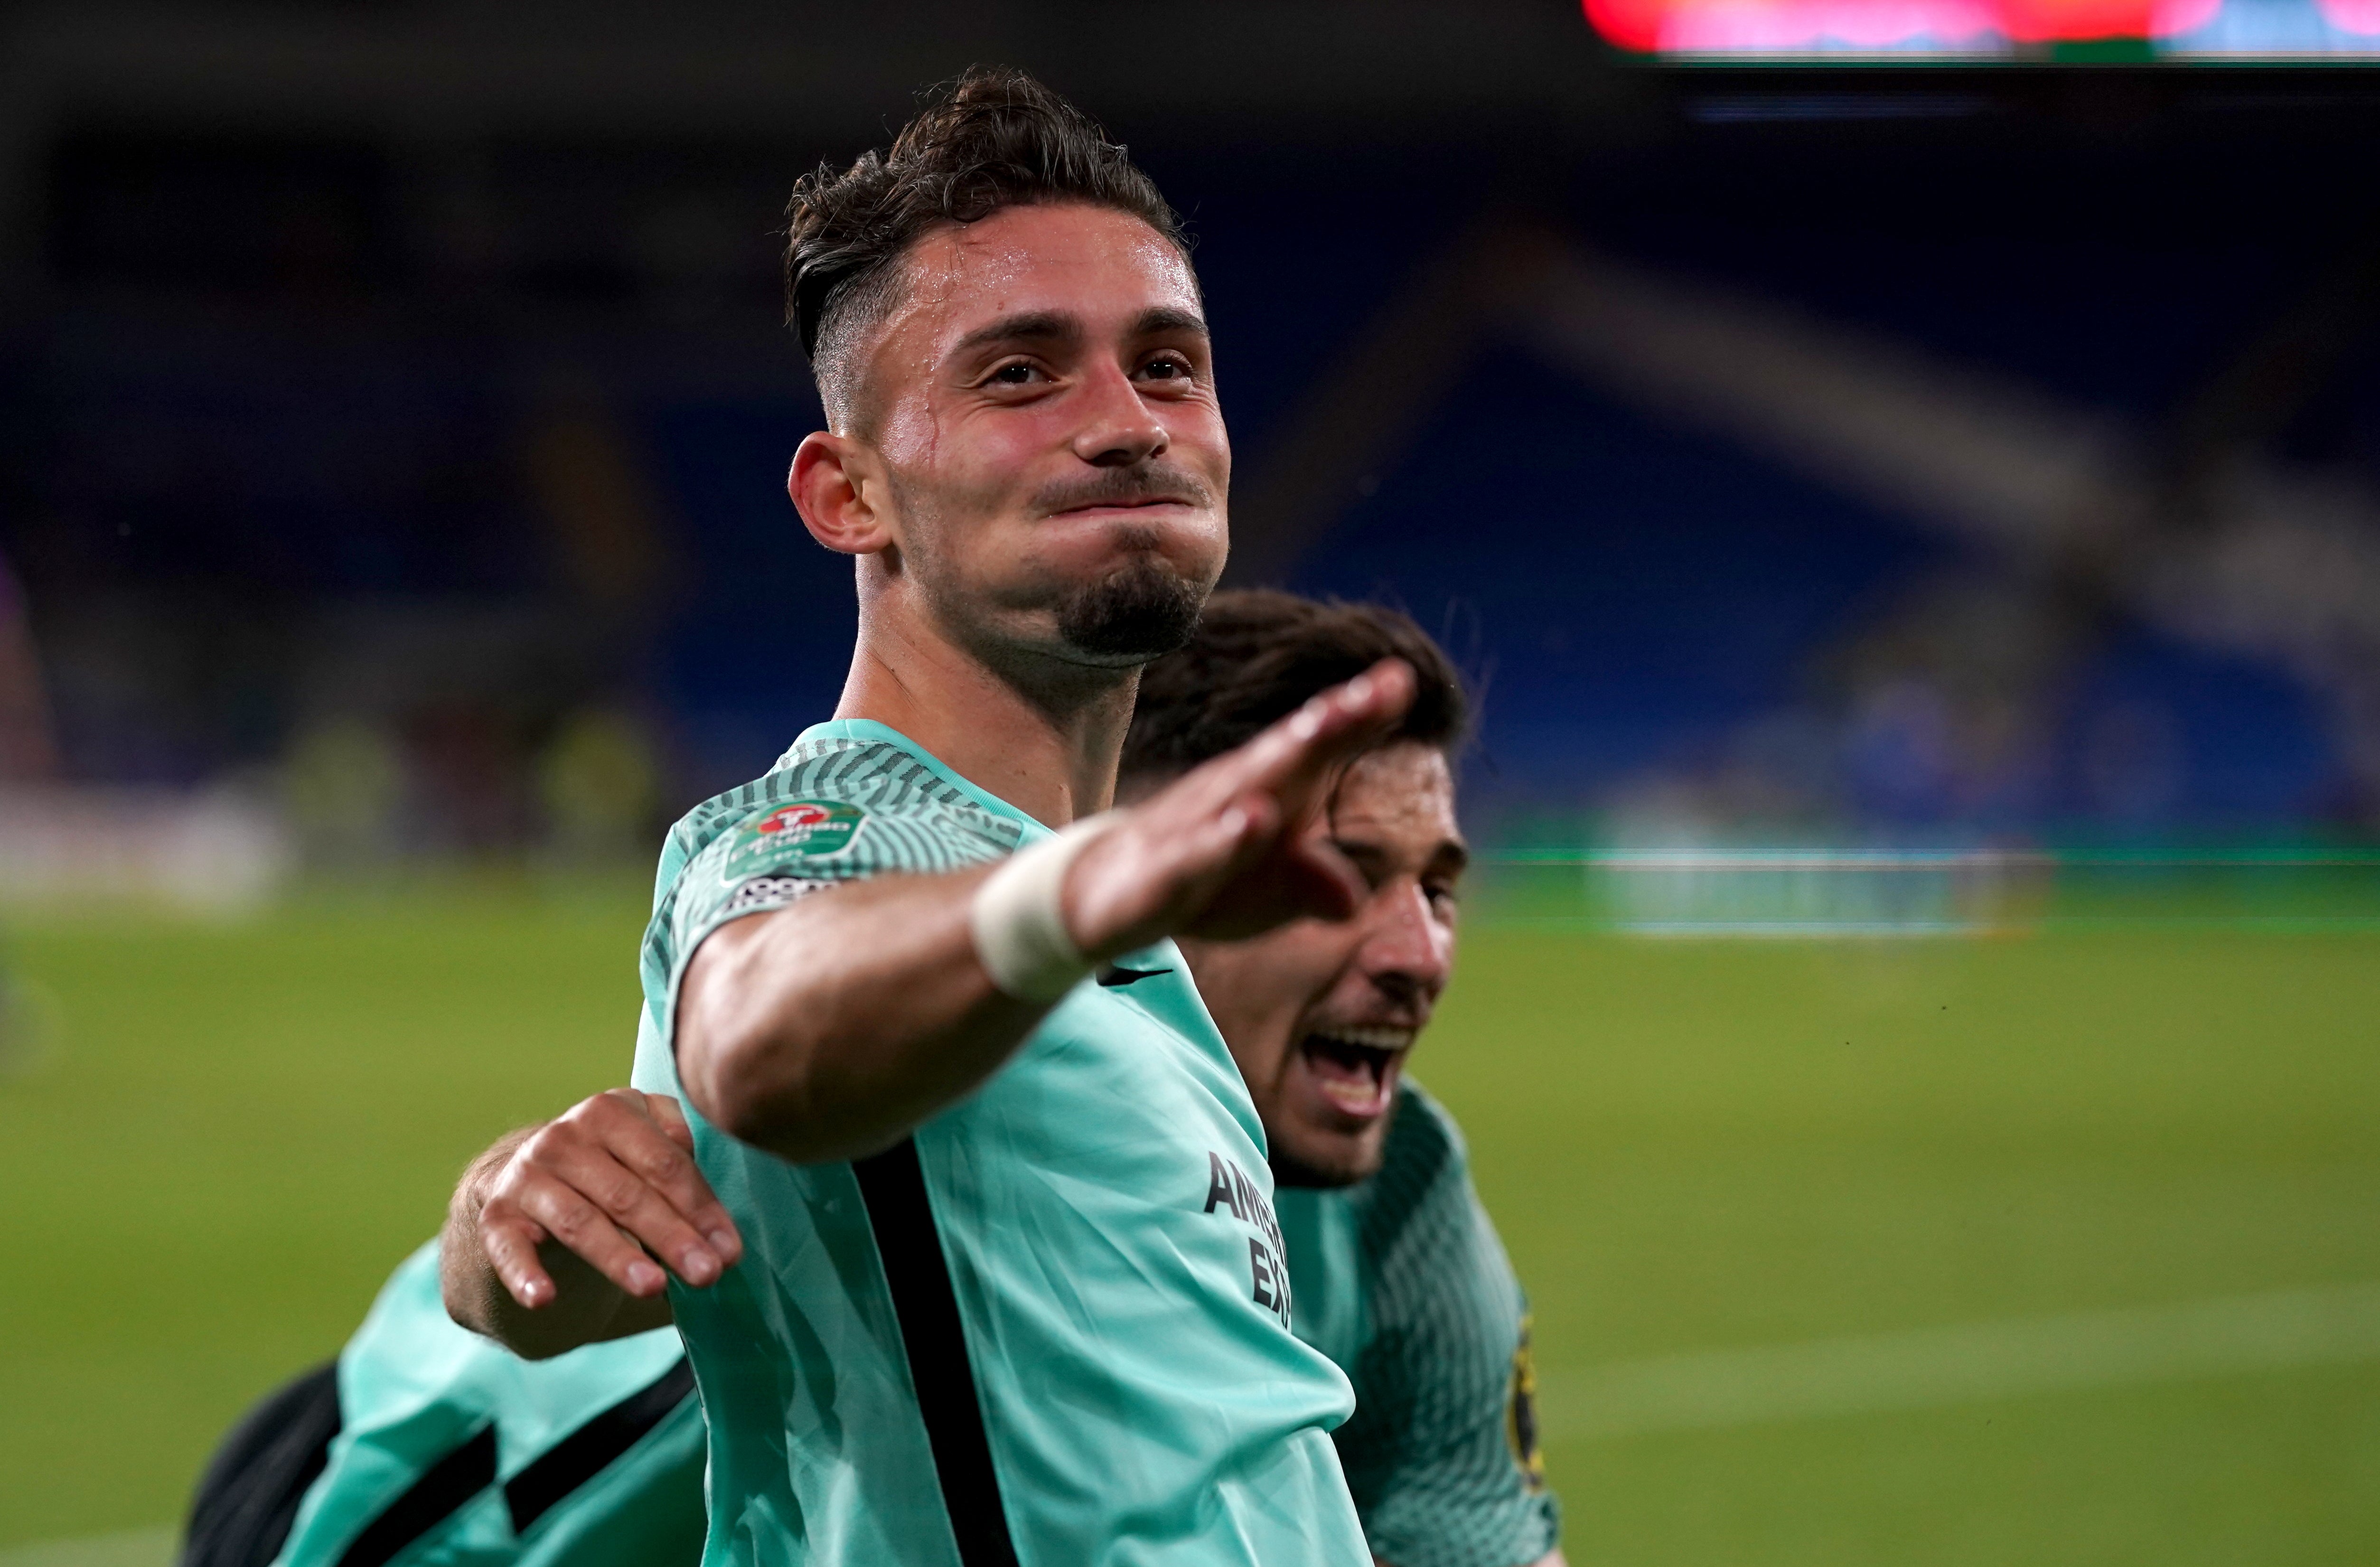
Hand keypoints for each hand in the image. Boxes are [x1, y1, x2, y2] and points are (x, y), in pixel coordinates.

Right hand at [474, 1089, 742, 1310]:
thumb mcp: (646, 1145)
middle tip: (706, 1274)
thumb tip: (712, 1218)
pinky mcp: (496, 1217)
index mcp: (610, 1111)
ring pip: (578, 1222)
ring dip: (617, 1257)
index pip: (664, 1163)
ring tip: (653, 1288)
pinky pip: (510, 1249)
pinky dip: (524, 1274)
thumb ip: (681, 1162)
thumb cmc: (612, 1166)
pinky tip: (543, 1299)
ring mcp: (526, 1176)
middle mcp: (563, 1137)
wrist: (530, 1179)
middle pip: (627, 1194)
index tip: (729, 1251)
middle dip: (671, 1237)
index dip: (700, 1208)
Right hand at [1063, 658, 1415, 955]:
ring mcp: (1192, 828)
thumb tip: (1354, 899)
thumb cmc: (1204, 881)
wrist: (1104, 899)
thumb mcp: (1268, 891)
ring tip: (1322, 729)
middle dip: (1329, 721)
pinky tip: (1253, 818)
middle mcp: (1231, 794)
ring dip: (1281, 758)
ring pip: (1240, 788)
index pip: (1318, 747)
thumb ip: (1316, 883)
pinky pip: (1196, 853)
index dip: (1359, 715)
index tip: (1401, 680)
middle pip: (1286, 752)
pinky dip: (1225, 837)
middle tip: (1373, 691)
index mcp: (1269, 789)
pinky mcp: (1162, 873)